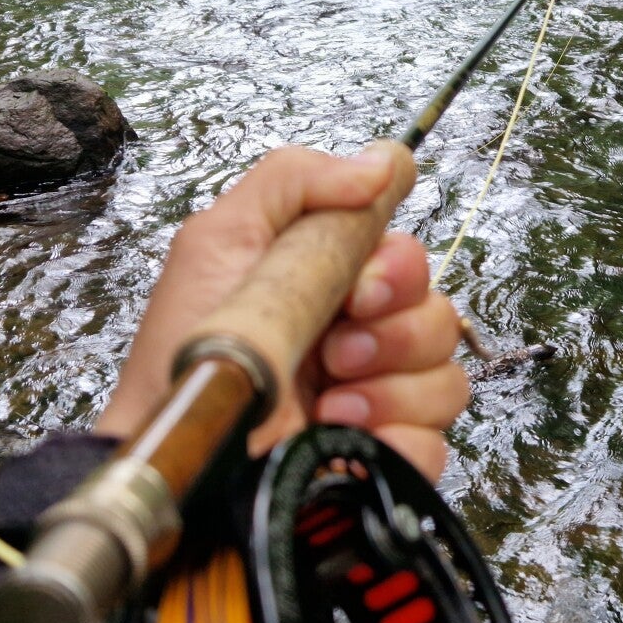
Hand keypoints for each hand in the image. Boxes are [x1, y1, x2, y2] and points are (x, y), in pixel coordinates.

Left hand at [95, 142, 468, 480]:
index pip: (409, 259)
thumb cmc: (183, 353)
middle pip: (437, 313)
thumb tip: (387, 161)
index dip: (398, 269)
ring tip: (329, 402)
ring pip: (447, 378)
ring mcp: (376, 403)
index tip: (358, 289)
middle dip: (392, 331)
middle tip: (335, 350)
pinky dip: (396, 440)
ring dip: (392, 388)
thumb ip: (296, 180)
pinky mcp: (381, 461)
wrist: (175, 459)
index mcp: (332, 285)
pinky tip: (339, 439)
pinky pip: (436, 445)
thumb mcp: (221, 238)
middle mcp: (360, 340)